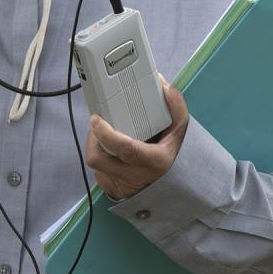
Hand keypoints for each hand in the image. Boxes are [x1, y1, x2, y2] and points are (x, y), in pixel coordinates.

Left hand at [85, 76, 188, 200]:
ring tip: (103, 134)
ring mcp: (122, 185)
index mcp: (154, 160)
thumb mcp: (179, 130)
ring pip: (96, 163)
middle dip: (93, 138)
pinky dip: (101, 156)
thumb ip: (175, 106)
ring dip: (95, 146)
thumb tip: (161, 84)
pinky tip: (110, 150)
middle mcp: (136, 176)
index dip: (106, 134)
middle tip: (98, 123)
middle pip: (99, 158)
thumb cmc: (171, 154)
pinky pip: (98, 171)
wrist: (170, 185)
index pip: (125, 149)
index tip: (97, 119)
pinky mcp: (113, 189)